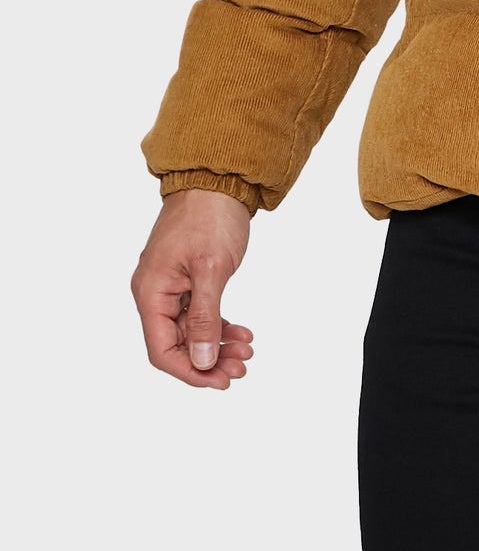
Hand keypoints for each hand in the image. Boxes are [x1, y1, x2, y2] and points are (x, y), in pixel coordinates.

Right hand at [131, 189, 254, 388]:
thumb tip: (202, 361)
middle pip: (177, 344)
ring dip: (218, 344)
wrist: (219, 178)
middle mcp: (155, 292)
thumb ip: (206, 318)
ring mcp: (171, 285)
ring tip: (247, 351)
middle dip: (209, 360)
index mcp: (151, 293)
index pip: (161, 351)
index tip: (220, 381)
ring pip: (191, 330)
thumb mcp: (211, 269)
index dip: (190, 371)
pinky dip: (220, 324)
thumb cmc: (211, 216)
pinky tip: (241, 332)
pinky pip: (200, 313)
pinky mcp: (188, 278)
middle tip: (242, 368)